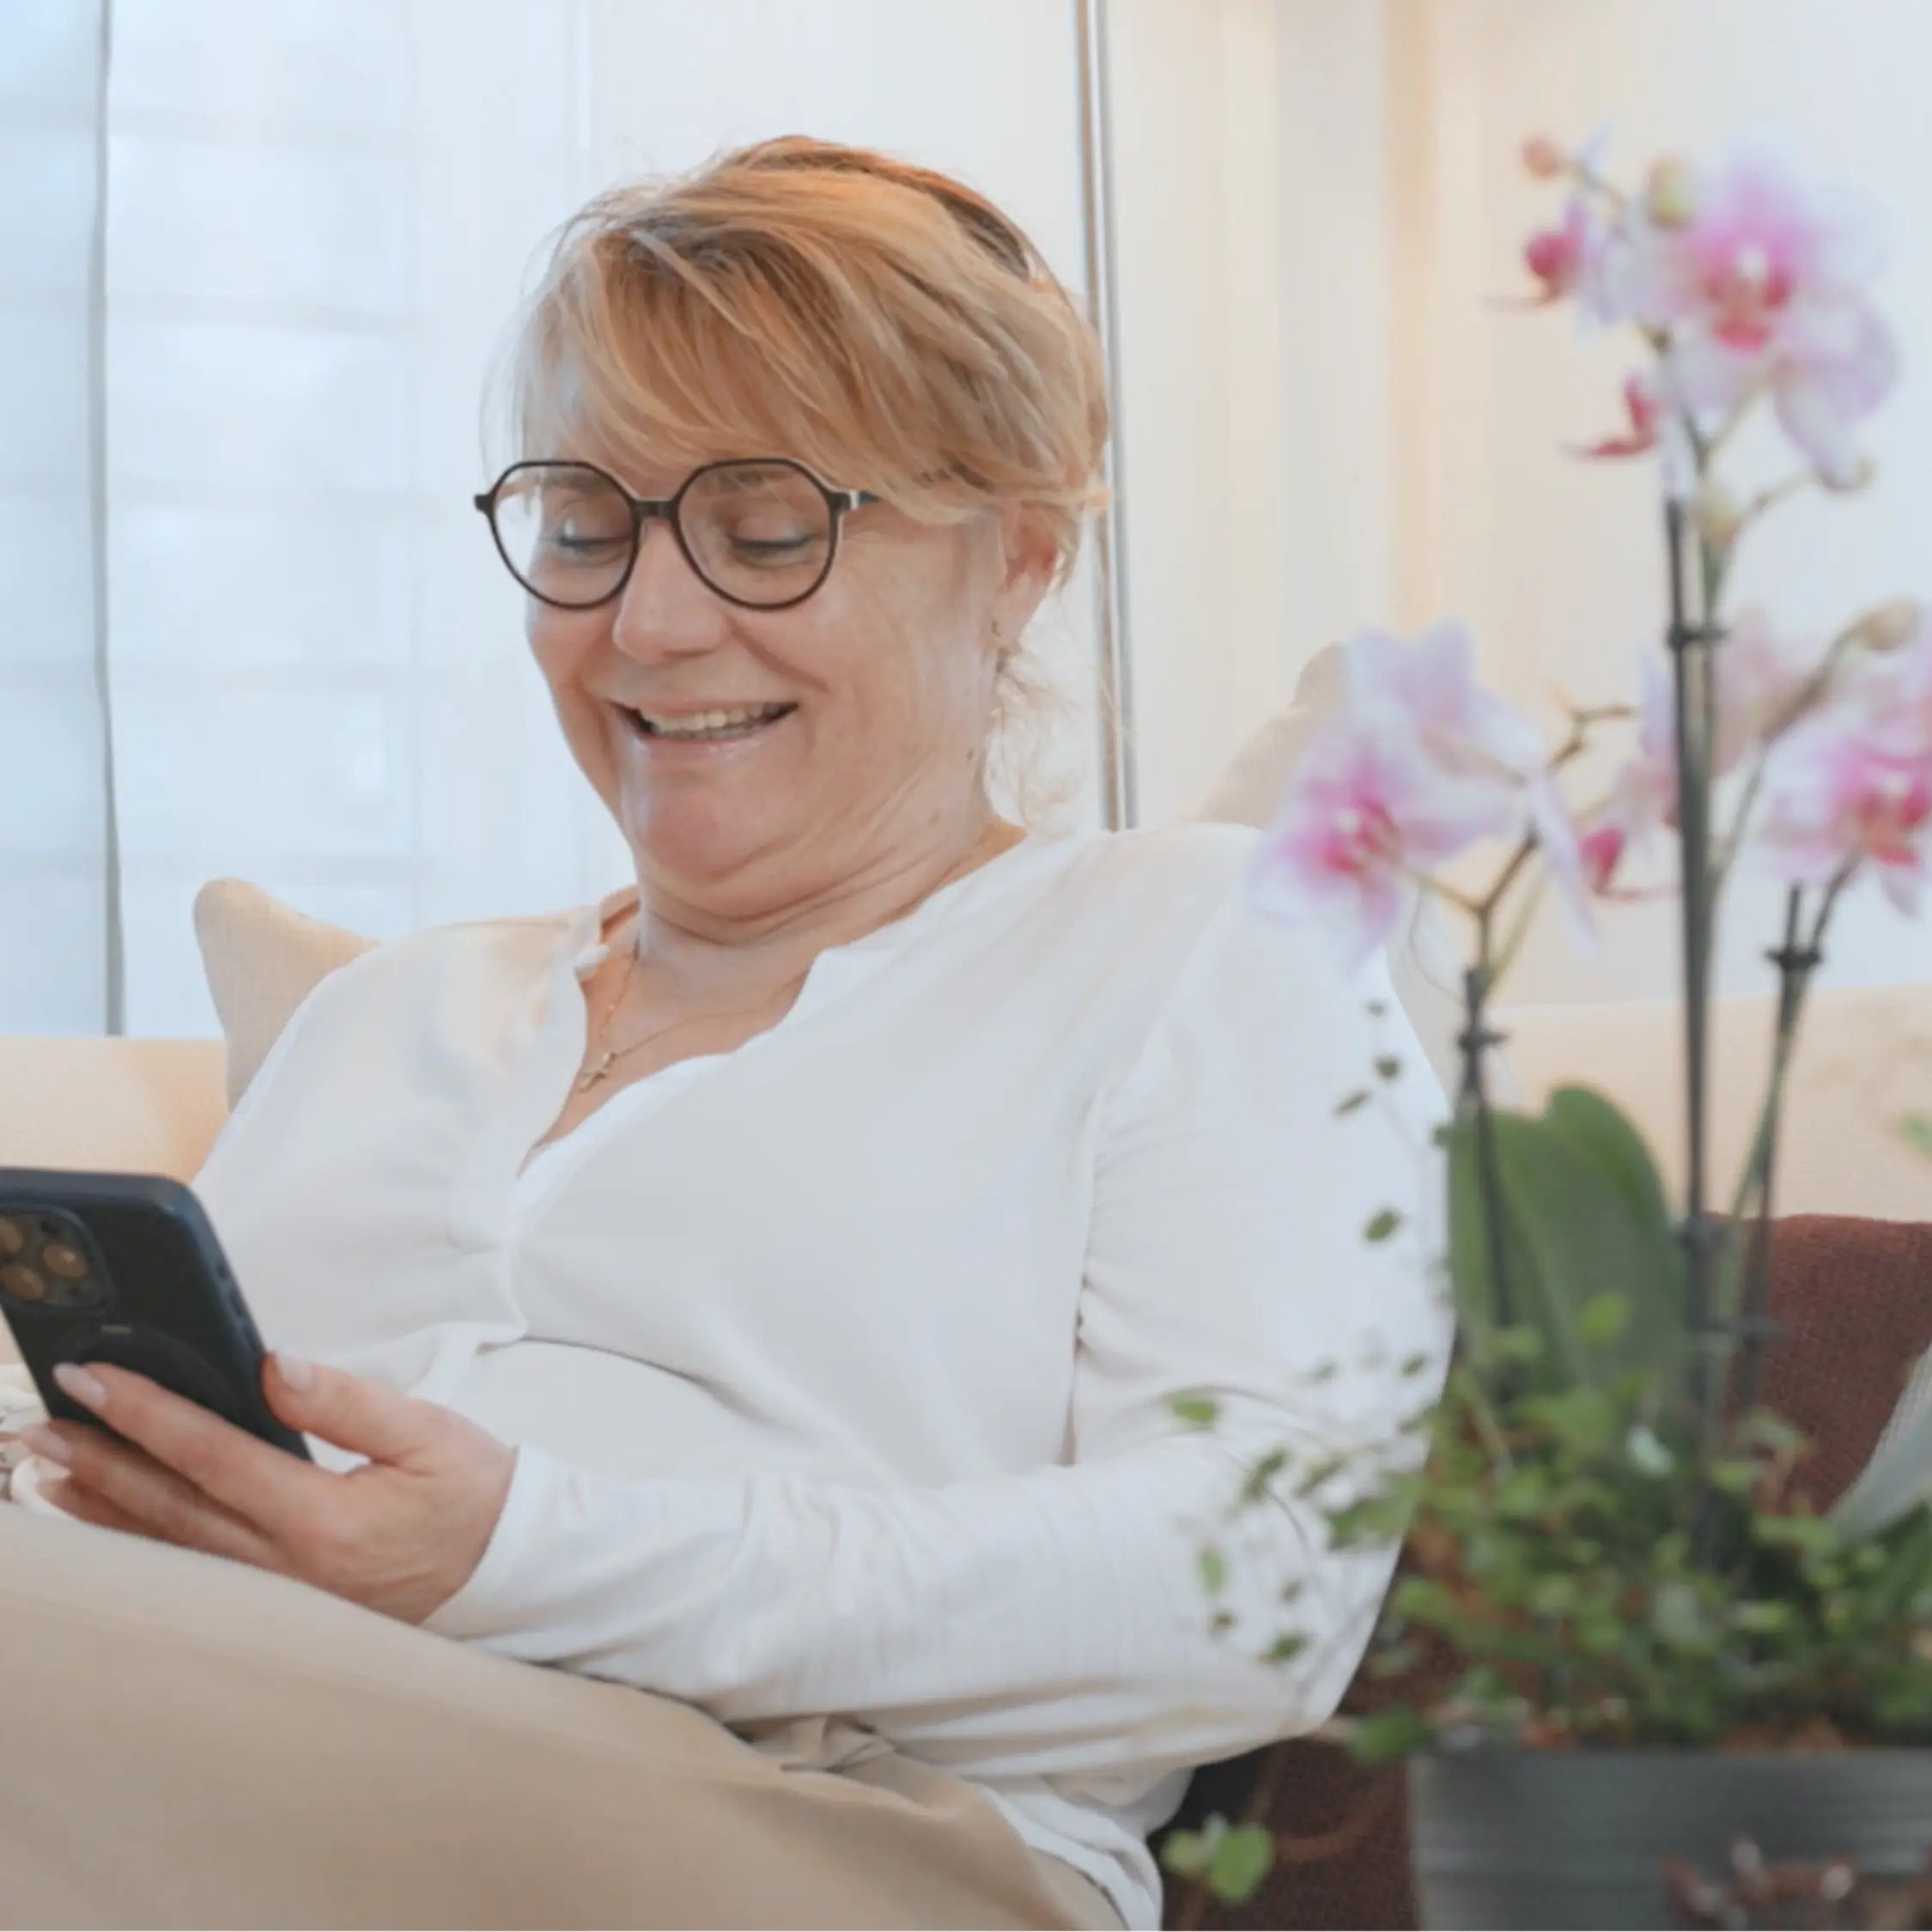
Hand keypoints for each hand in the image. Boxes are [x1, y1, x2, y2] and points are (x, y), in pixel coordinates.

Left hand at [17, 1353, 515, 1623]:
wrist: (512, 1572)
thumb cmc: (475, 1496)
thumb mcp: (429, 1430)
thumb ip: (346, 1399)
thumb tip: (272, 1365)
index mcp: (324, 1520)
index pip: (211, 1456)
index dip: (145, 1413)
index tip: (93, 1378)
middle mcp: (288, 1570)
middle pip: (169, 1510)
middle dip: (97, 1462)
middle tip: (40, 1424)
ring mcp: (279, 1597)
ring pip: (169, 1551)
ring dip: (102, 1510)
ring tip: (47, 1473)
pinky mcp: (282, 1605)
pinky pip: (194, 1573)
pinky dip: (142, 1544)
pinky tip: (114, 1522)